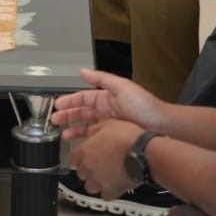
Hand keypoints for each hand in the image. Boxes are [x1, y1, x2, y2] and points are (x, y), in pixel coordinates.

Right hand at [52, 68, 166, 139]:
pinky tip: (80, 144)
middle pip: (82, 113)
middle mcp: (106, 110)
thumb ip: (101, 79)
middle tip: (55, 121)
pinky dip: (86, 140)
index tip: (57, 105)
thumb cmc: (144, 106)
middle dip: (67, 116)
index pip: (83, 98)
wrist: (161, 125)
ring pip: (87, 126)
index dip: (69, 101)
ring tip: (63, 135)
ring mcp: (109, 124)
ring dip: (74, 129)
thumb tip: (83, 71)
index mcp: (107, 97)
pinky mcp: (113, 136)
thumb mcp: (122, 87)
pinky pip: (96, 137)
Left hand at [65, 119, 141, 197]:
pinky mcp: (111, 191)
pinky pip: (105, 195)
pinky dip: (108, 191)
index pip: (72, 159)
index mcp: (84, 151)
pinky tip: (114, 185)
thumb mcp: (108, 124)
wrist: (144, 153)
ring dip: (96, 182)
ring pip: (90, 187)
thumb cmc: (128, 138)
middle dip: (88, 170)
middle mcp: (88, 168)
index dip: (78, 158)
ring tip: (105, 176)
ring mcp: (98, 181)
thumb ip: (94, 130)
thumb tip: (89, 132)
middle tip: (98, 165)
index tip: (82, 158)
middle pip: (81, 174)